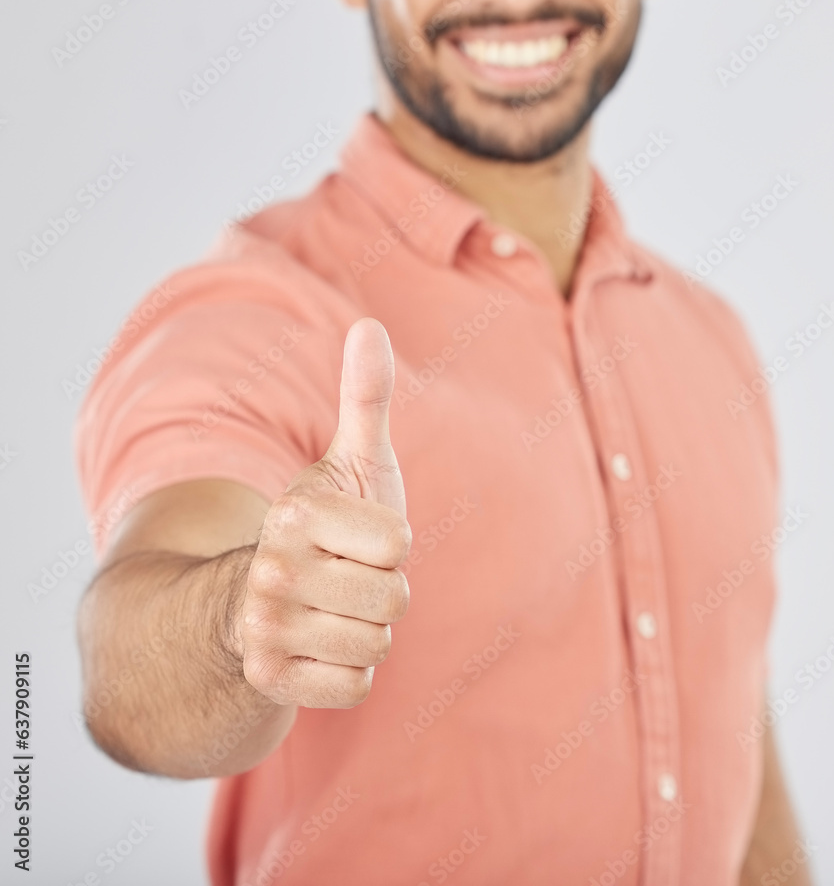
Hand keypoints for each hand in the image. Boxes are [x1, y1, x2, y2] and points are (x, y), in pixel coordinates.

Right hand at [239, 317, 410, 707]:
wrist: (255, 597)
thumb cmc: (324, 525)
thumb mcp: (348, 461)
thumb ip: (364, 397)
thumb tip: (370, 325)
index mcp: (295, 513)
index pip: (400, 544)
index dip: (391, 544)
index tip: (355, 538)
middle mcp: (270, 571)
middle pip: (394, 599)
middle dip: (384, 590)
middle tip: (346, 578)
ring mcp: (264, 629)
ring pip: (377, 643)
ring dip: (367, 630)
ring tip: (331, 610)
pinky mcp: (269, 680)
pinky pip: (357, 686)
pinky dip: (350, 670)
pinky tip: (320, 646)